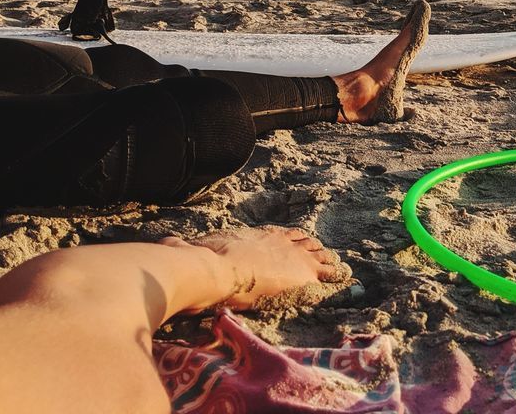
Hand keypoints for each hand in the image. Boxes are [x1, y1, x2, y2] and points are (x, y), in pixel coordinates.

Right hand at [161, 227, 342, 309]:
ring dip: (326, 262)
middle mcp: (279, 241)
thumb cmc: (204, 262)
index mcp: (258, 236)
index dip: (290, 240)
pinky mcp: (304, 273)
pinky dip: (338, 276)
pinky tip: (347, 280)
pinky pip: (329, 273)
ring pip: (319, 255)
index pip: (281, 235)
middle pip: (303, 242)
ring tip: (336, 267)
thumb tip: (168, 245)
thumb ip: (186, 248)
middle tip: (321, 255)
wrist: (218, 269)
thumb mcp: (198, 250)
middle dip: (312, 250)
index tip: (296, 242)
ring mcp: (294, 255)